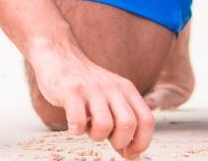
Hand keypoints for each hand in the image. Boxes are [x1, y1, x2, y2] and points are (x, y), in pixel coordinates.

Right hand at [29, 46, 154, 157]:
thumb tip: (130, 153)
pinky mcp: (71, 91)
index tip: (129, 153)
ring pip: (105, 125)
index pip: (147, 120)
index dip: (141, 142)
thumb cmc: (86, 85)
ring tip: (89, 128)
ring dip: (96, 136)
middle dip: (119, 142)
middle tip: (108, 140)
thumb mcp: (113, 95)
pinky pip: (78, 120)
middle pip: (129, 124)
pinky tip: (74, 125)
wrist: (60, 56)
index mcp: (127, 90)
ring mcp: (92, 89)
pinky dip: (76, 130)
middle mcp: (113, 88)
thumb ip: (123, 119)